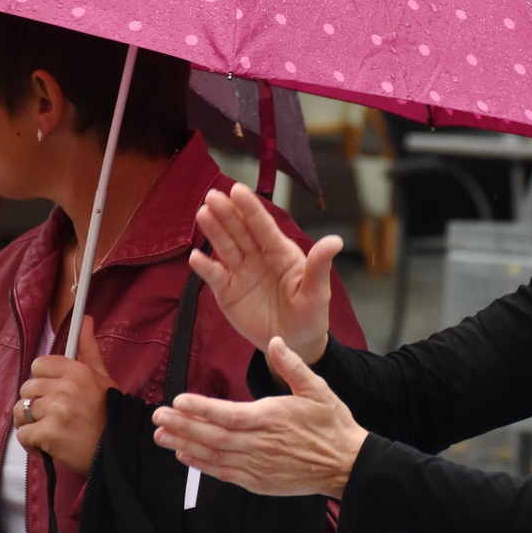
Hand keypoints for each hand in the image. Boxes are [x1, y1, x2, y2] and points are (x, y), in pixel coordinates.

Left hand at [12, 316, 114, 473]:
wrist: (118, 451)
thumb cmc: (110, 415)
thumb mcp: (103, 377)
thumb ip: (89, 349)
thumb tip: (85, 319)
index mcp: (77, 371)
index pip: (38, 365)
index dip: (43, 381)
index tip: (53, 393)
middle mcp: (65, 388)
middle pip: (26, 389)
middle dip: (35, 404)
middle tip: (53, 416)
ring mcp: (55, 411)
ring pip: (20, 411)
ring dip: (30, 423)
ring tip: (47, 430)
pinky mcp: (47, 434)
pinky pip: (22, 434)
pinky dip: (30, 443)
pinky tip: (46, 446)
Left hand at [151, 337, 365, 498]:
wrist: (347, 465)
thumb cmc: (332, 425)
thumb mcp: (318, 389)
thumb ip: (293, 366)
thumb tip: (275, 341)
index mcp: (273, 418)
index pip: (229, 414)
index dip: (201, 409)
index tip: (178, 400)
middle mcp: (261, 444)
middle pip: (214, 436)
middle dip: (183, 426)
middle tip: (158, 417)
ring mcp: (258, 466)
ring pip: (215, 455)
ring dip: (185, 445)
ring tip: (161, 435)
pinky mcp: (258, 481)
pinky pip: (224, 474)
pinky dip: (202, 465)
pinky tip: (184, 455)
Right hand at [192, 184, 339, 365]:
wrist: (295, 342)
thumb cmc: (310, 313)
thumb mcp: (317, 291)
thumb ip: (319, 266)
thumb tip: (335, 241)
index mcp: (280, 251)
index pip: (263, 226)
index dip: (250, 208)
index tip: (238, 190)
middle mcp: (258, 256)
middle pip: (240, 231)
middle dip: (226, 213)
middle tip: (213, 196)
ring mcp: (241, 272)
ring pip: (225, 247)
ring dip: (213, 231)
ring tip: (202, 214)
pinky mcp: (228, 292)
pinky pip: (215, 276)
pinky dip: (205, 267)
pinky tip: (196, 257)